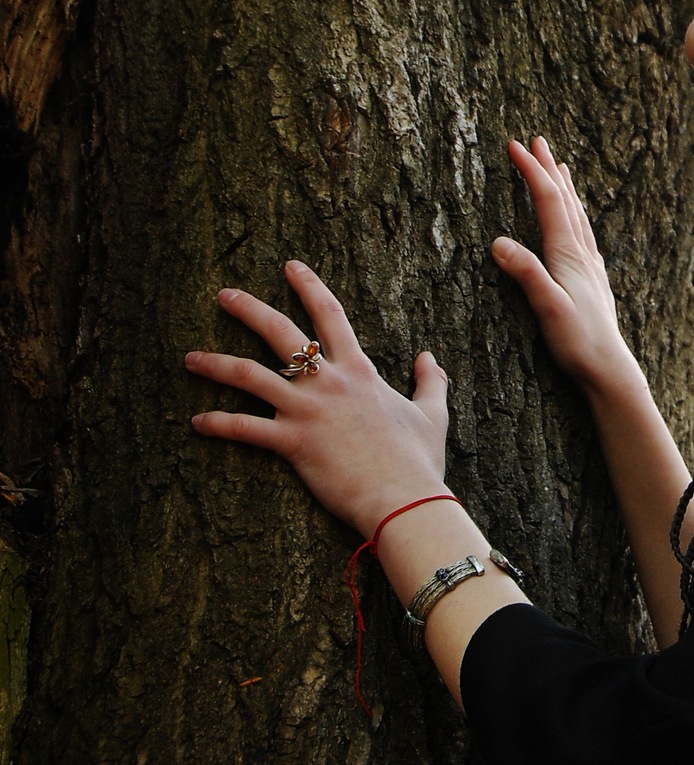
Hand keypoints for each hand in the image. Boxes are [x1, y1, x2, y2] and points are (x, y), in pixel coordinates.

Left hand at [185, 260, 450, 538]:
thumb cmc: (418, 459)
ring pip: (250, 375)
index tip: (290, 266)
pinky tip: (197, 421)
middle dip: (248, 310)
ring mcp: (307, 411)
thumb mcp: (432, 414)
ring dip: (216, 364)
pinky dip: (218, 423)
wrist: (405, 498)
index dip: (309, 286)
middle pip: (281, 333)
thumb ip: (430, 381)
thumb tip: (429, 358)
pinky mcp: (292, 443)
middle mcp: (328, 383)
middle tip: (223, 296)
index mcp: (359, 371)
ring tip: (190, 358)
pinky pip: (245, 428)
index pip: (331, 315)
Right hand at [492, 137, 632, 392]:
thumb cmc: (577, 341)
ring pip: (577, 215)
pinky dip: (575, 215)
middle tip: (536, 140)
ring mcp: (590, 265)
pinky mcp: (592, 280)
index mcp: (568, 254)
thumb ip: (525, 273)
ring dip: (565, 188)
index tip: (514, 146)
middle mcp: (582, 253)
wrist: (609, 368)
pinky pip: (583, 234)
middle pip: (564, 200)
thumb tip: (498, 242)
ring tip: (561, 168)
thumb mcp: (547, 307)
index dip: (531, 171)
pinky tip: (577, 223)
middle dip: (548, 168)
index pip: (547, 201)